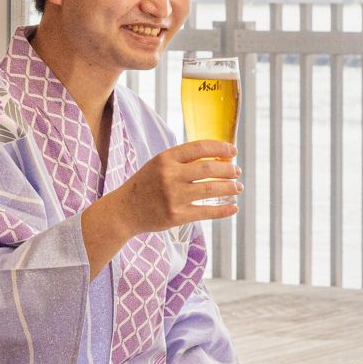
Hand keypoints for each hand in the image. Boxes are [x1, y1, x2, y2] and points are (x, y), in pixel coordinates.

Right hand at [82, 143, 239, 277]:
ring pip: (211, 189)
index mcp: (166, 158)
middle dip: (228, 169)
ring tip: (237, 187)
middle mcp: (170, 175)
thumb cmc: (145, 185)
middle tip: (237, 171)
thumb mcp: (158, 164)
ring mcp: (173, 196)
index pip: (200, 147)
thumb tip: (216, 156)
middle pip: (209, 168)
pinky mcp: (176, 216)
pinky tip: (233, 208)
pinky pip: (206, 211)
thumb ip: (181, 160)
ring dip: (229, 187)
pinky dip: (223, 210)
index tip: (233, 151)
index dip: (221, 147)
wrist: (125, 211)